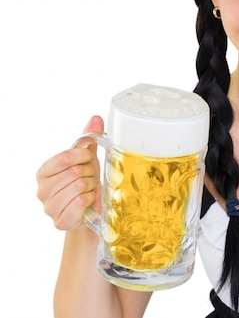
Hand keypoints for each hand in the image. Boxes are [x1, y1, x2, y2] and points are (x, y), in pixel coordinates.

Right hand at [36, 115, 104, 229]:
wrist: (89, 212)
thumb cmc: (86, 182)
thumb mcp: (87, 159)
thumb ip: (88, 138)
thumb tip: (96, 118)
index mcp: (44, 172)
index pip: (66, 157)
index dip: (84, 156)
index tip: (90, 158)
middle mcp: (41, 190)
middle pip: (75, 171)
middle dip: (91, 173)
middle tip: (91, 178)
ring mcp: (49, 207)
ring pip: (79, 186)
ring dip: (92, 186)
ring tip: (90, 189)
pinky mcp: (60, 221)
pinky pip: (80, 202)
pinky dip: (91, 199)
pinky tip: (89, 200)